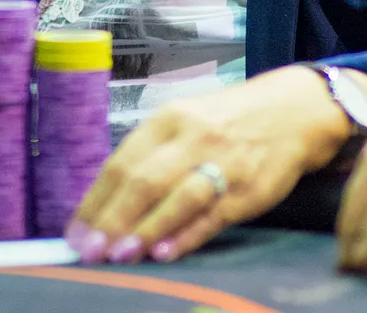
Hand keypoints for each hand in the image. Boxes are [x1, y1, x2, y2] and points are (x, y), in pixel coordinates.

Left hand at [66, 66, 366, 264]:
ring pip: (177, 197)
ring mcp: (222, 163)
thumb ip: (148, 158)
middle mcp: (192, 137)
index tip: (75, 233)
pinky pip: (212, 215)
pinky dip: (187, 235)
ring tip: (120, 254)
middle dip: (112, 219)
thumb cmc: (225, 123)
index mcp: (167, 120)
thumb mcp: (183, 125)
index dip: (96, 201)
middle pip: (143, 180)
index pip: (121, 162)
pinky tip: (166, 252)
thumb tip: (105, 204)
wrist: (291, 112)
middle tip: (89, 250)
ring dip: (146, 229)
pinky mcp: (248, 189)